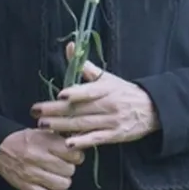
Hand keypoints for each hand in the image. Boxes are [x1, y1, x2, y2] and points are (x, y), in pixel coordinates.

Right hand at [0, 128, 84, 189]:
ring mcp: (31, 174)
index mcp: (43, 141)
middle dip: (69, 168)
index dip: (76, 156)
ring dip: (63, 182)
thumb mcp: (41, 132)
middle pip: (69, 170)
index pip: (73, 153)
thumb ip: (59, 139)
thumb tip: (78, 146)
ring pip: (62, 184)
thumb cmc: (24, 139)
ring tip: (57, 177)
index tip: (72, 156)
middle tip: (62, 166)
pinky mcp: (26, 187)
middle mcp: (38, 157)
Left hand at [31, 42, 159, 149]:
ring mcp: (112, 121)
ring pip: (84, 123)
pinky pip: (96, 139)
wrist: (152, 110)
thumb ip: (85, 66)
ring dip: (62, 126)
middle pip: (80, 108)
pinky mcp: (114, 136)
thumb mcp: (107, 77)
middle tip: (37, 111)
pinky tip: (68, 143)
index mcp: (106, 89)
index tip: (60, 95)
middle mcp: (109, 105)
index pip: (90, 91)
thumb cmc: (124, 91)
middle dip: (56, 111)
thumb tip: (69, 46)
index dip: (76, 93)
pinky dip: (82, 141)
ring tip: (43, 125)